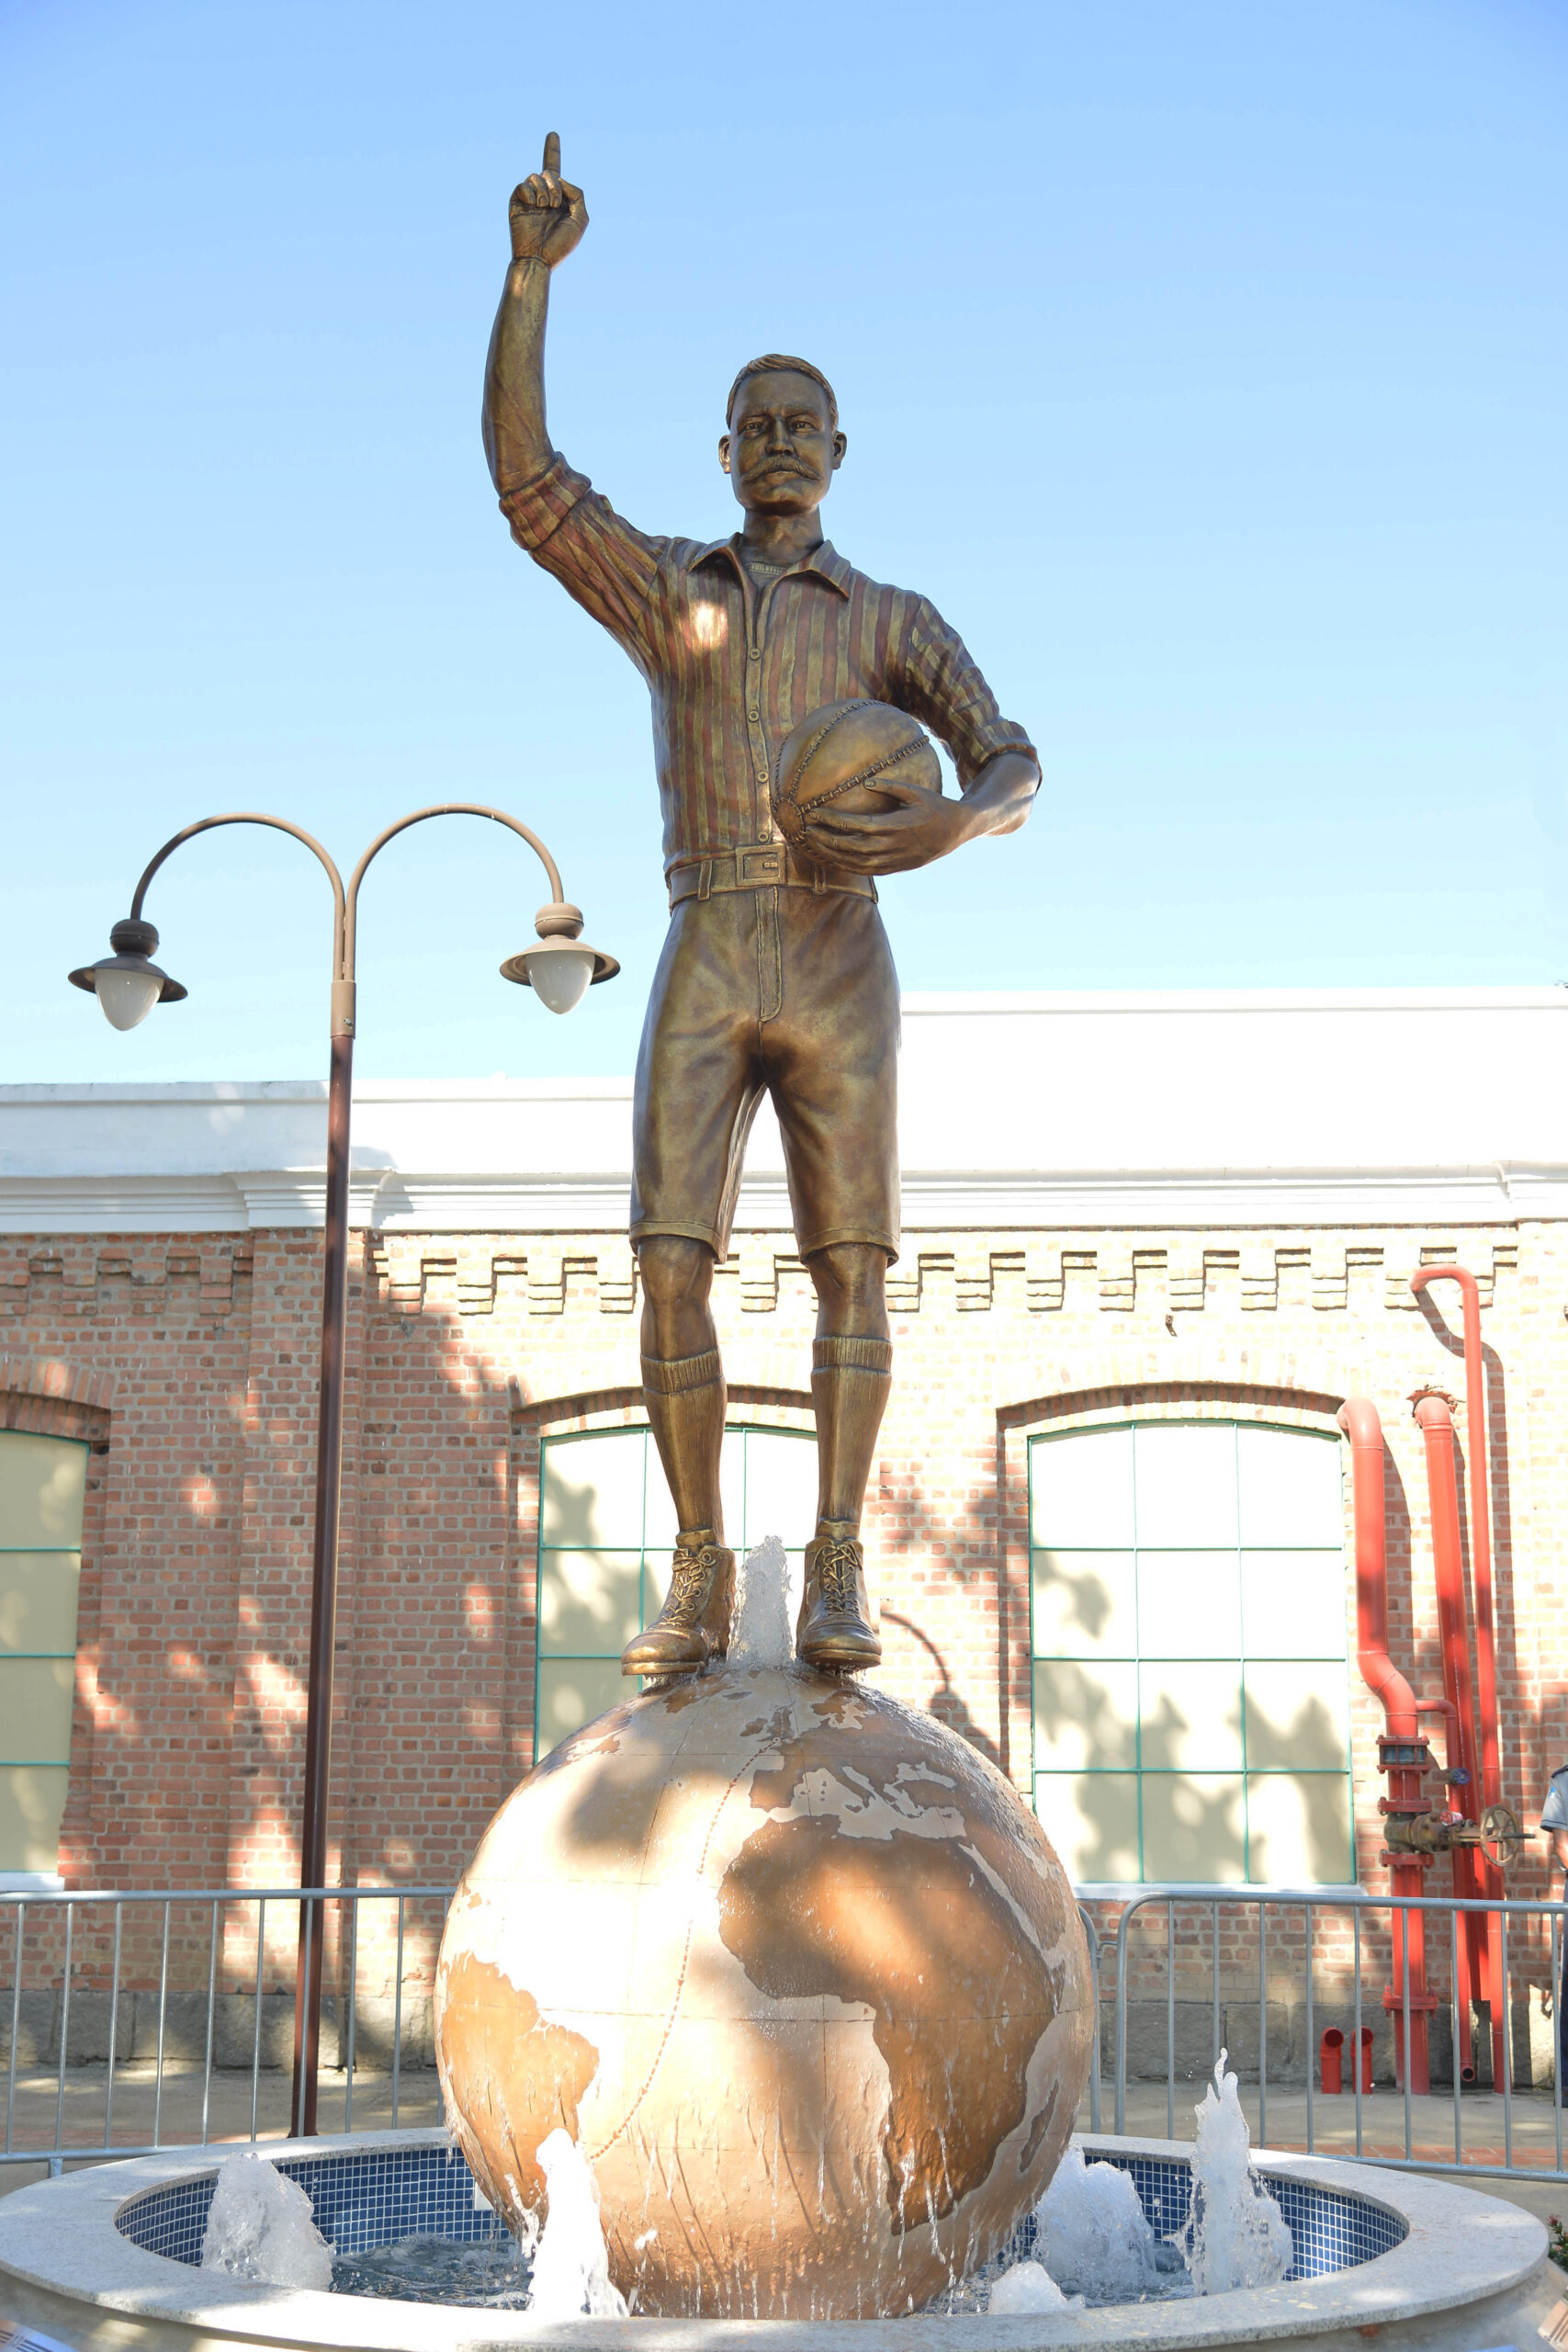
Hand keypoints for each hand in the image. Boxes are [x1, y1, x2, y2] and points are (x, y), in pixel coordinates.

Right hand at [509, 133, 587, 268]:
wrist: (539, 259)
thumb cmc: (560, 244)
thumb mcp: (581, 219)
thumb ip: (578, 194)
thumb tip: (558, 178)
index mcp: (559, 199)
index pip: (556, 171)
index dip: (553, 152)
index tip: (553, 134)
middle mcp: (543, 195)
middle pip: (549, 172)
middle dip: (555, 185)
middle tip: (554, 204)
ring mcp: (529, 198)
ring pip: (536, 176)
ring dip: (544, 191)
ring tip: (544, 209)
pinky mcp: (516, 201)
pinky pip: (523, 184)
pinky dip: (531, 194)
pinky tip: (534, 207)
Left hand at [803, 778, 978, 875]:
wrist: (957, 831)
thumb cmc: (936, 806)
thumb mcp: (917, 792)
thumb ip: (892, 786)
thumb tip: (867, 782)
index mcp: (896, 826)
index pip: (857, 825)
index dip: (834, 821)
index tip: (815, 814)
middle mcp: (893, 846)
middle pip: (851, 847)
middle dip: (826, 840)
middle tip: (806, 831)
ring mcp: (894, 860)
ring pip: (856, 863)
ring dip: (833, 856)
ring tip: (814, 846)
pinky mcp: (897, 868)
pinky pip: (867, 871)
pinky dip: (848, 867)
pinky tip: (833, 859)